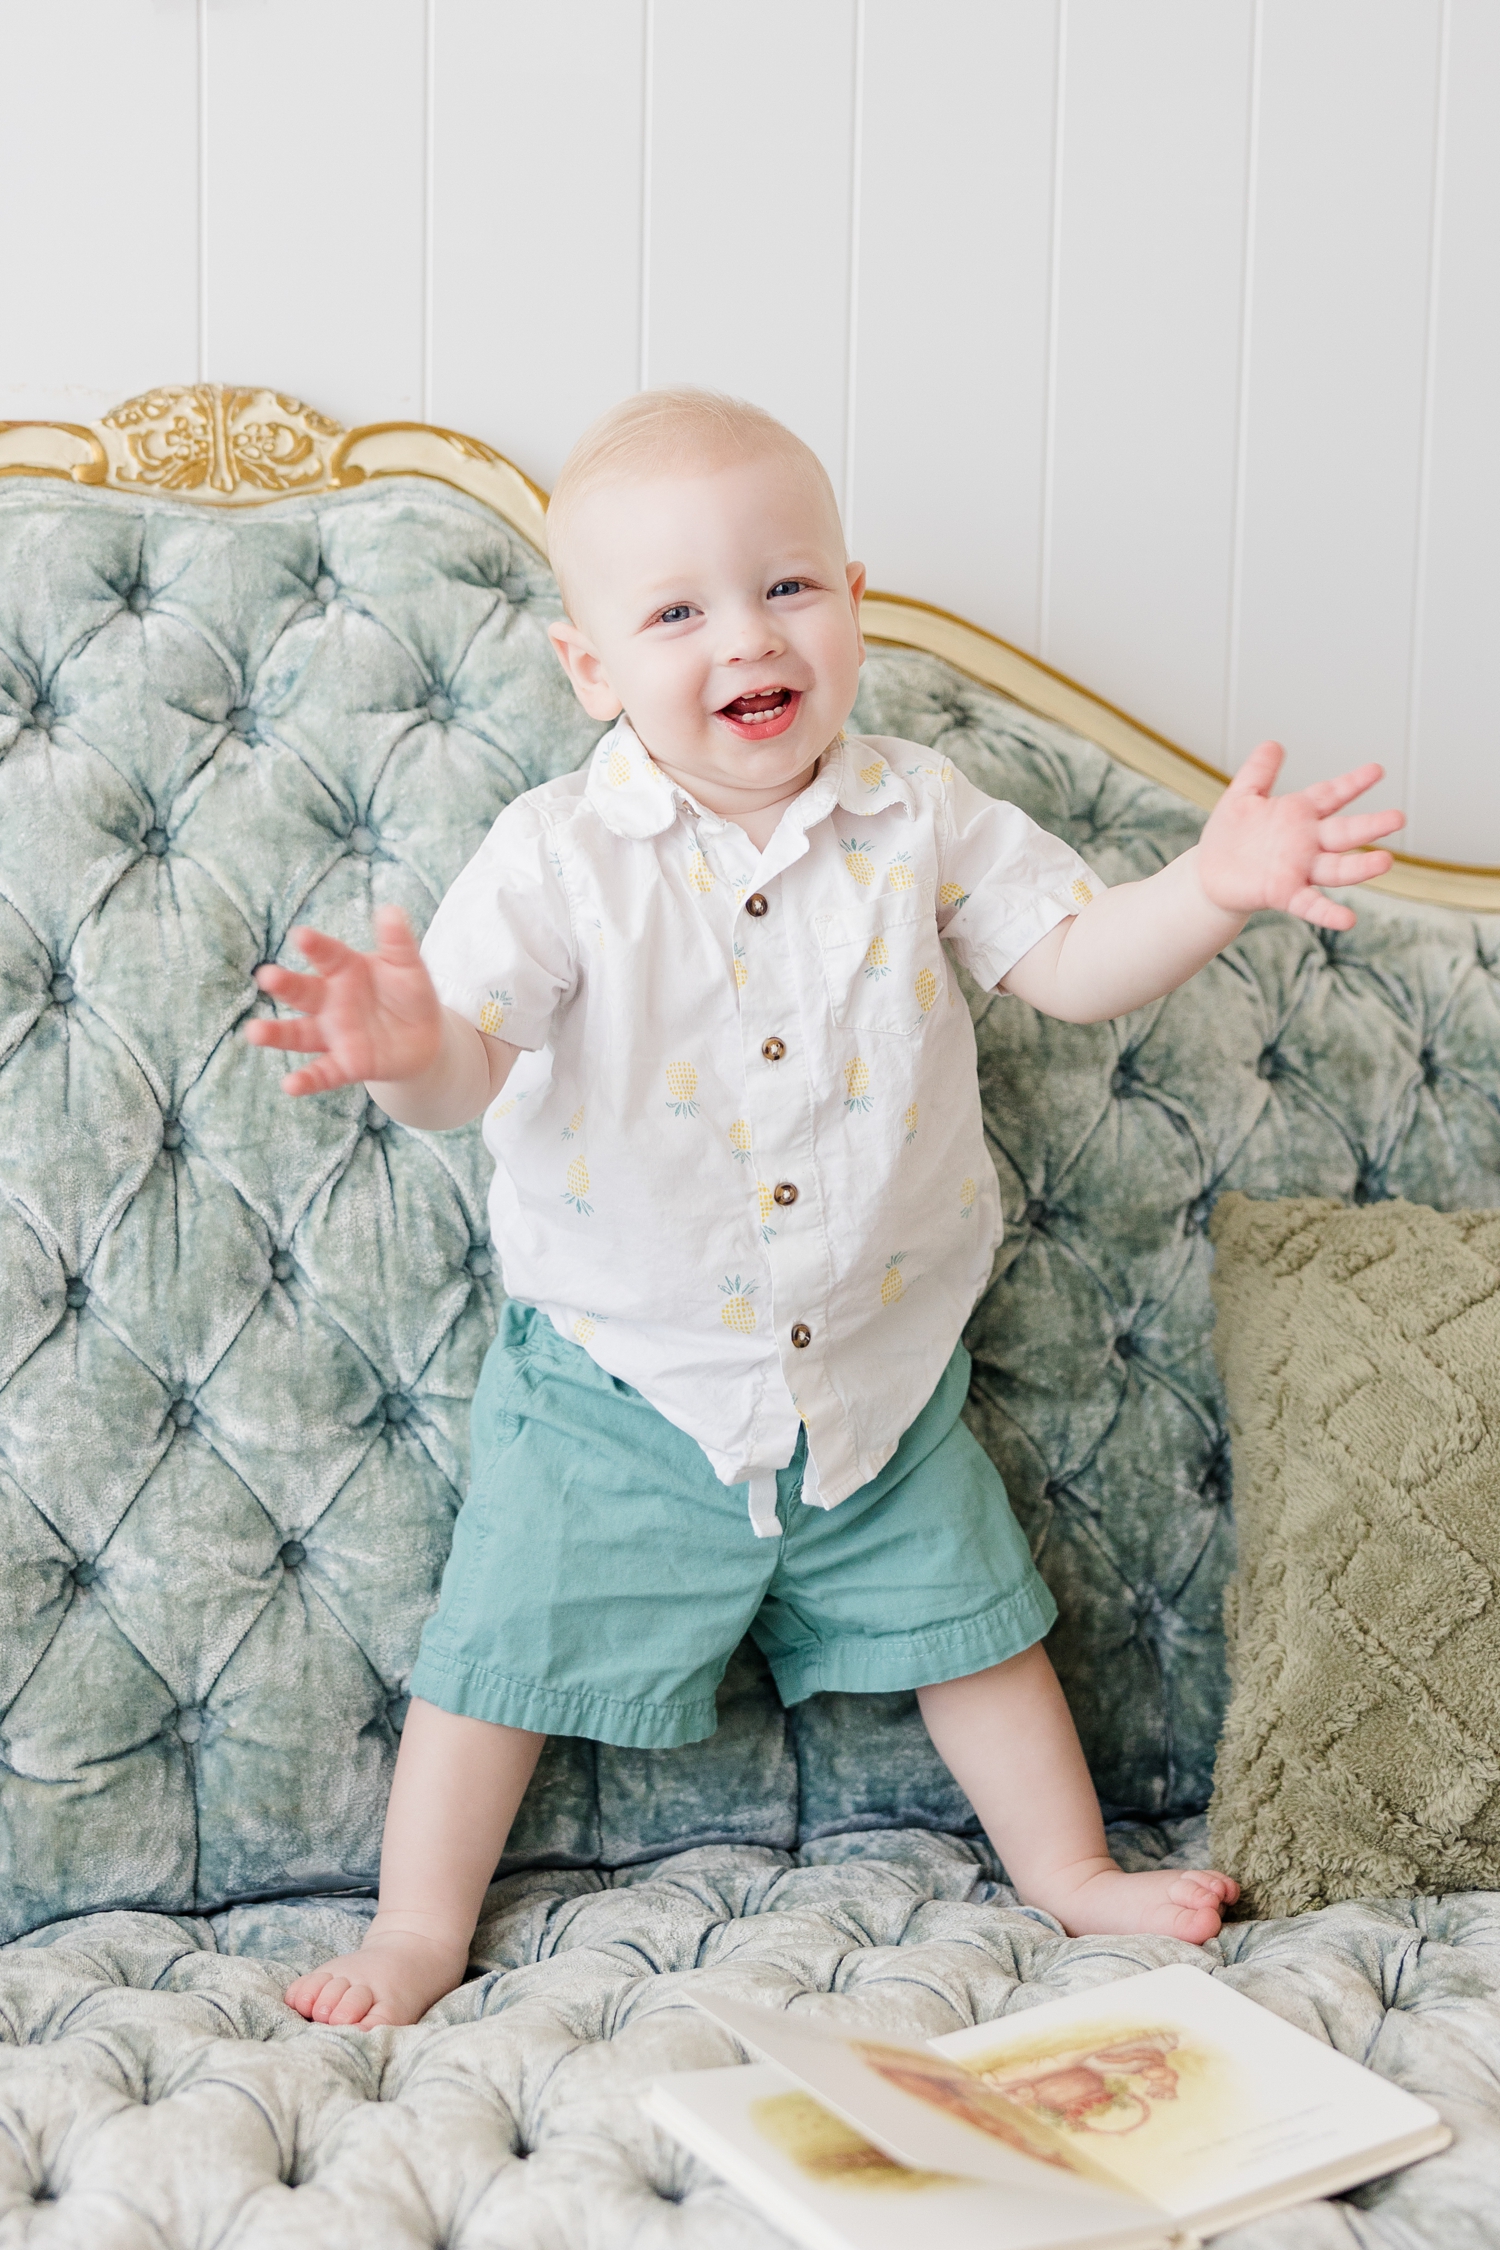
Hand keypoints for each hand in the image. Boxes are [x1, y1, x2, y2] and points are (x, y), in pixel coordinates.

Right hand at [244, 905, 442, 1095]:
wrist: (424, 1037)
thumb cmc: (409, 994)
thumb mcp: (409, 967)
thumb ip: (398, 942)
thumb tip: (391, 909)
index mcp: (344, 970)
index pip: (327, 954)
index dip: (315, 945)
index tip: (300, 935)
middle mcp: (330, 1001)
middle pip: (303, 992)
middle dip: (284, 985)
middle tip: (266, 977)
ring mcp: (333, 1033)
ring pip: (299, 1034)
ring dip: (276, 1034)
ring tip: (254, 1032)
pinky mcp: (345, 1064)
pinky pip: (323, 1073)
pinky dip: (307, 1080)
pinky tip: (290, 1086)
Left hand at [1196, 741, 1404, 930]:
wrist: (1209, 874)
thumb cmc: (1230, 836)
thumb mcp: (1242, 797)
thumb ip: (1259, 772)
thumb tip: (1273, 743)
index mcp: (1298, 814)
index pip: (1331, 795)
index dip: (1353, 784)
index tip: (1377, 770)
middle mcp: (1306, 843)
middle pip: (1344, 832)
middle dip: (1371, 826)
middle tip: (1399, 818)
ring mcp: (1299, 869)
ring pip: (1336, 868)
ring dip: (1361, 867)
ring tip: (1386, 862)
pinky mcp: (1284, 893)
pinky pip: (1311, 904)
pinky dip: (1328, 913)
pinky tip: (1349, 920)